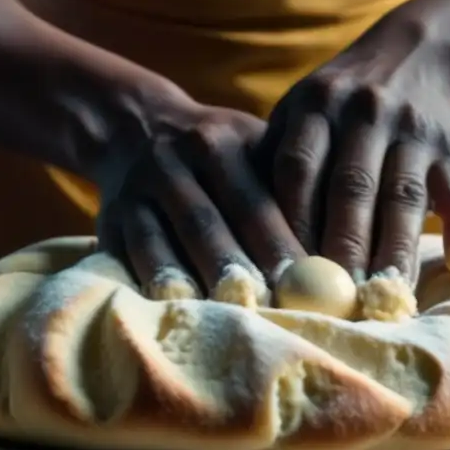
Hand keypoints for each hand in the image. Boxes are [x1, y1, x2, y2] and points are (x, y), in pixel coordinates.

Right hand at [95, 100, 305, 301]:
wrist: (136, 128)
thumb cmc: (220, 154)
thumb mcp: (252, 148)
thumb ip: (288, 188)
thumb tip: (337, 252)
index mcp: (222, 142)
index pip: (255, 199)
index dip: (280, 244)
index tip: (310, 285)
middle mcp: (176, 160)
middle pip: (209, 224)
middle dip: (241, 271)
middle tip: (274, 312)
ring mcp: (138, 189)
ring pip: (166, 242)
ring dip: (196, 283)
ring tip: (227, 321)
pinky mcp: (112, 217)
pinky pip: (133, 256)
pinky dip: (155, 285)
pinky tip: (180, 313)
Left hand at [255, 11, 449, 283]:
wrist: (416, 53)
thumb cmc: (338, 105)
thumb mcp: (300, 111)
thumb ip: (273, 160)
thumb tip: (244, 233)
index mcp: (317, 105)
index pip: (297, 168)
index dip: (289, 221)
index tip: (281, 272)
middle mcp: (364, 113)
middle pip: (350, 189)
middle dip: (340, 248)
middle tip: (331, 304)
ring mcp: (412, 131)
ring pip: (402, 198)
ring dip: (394, 251)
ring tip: (384, 301)